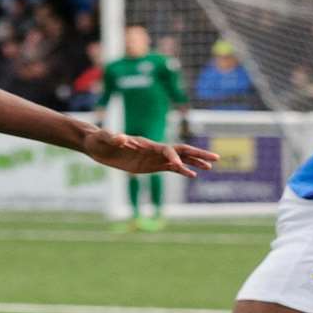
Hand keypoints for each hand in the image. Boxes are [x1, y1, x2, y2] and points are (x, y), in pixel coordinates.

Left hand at [83, 130, 218, 176]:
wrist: (96, 144)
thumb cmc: (99, 140)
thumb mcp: (104, 139)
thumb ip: (113, 137)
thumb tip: (122, 138)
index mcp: (145, 144)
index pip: (166, 149)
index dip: (174, 157)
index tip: (178, 167)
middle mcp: (153, 149)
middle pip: (181, 150)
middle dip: (198, 154)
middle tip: (215, 158)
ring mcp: (153, 157)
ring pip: (179, 159)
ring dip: (194, 163)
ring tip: (210, 167)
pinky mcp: (150, 165)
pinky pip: (170, 168)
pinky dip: (182, 171)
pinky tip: (193, 175)